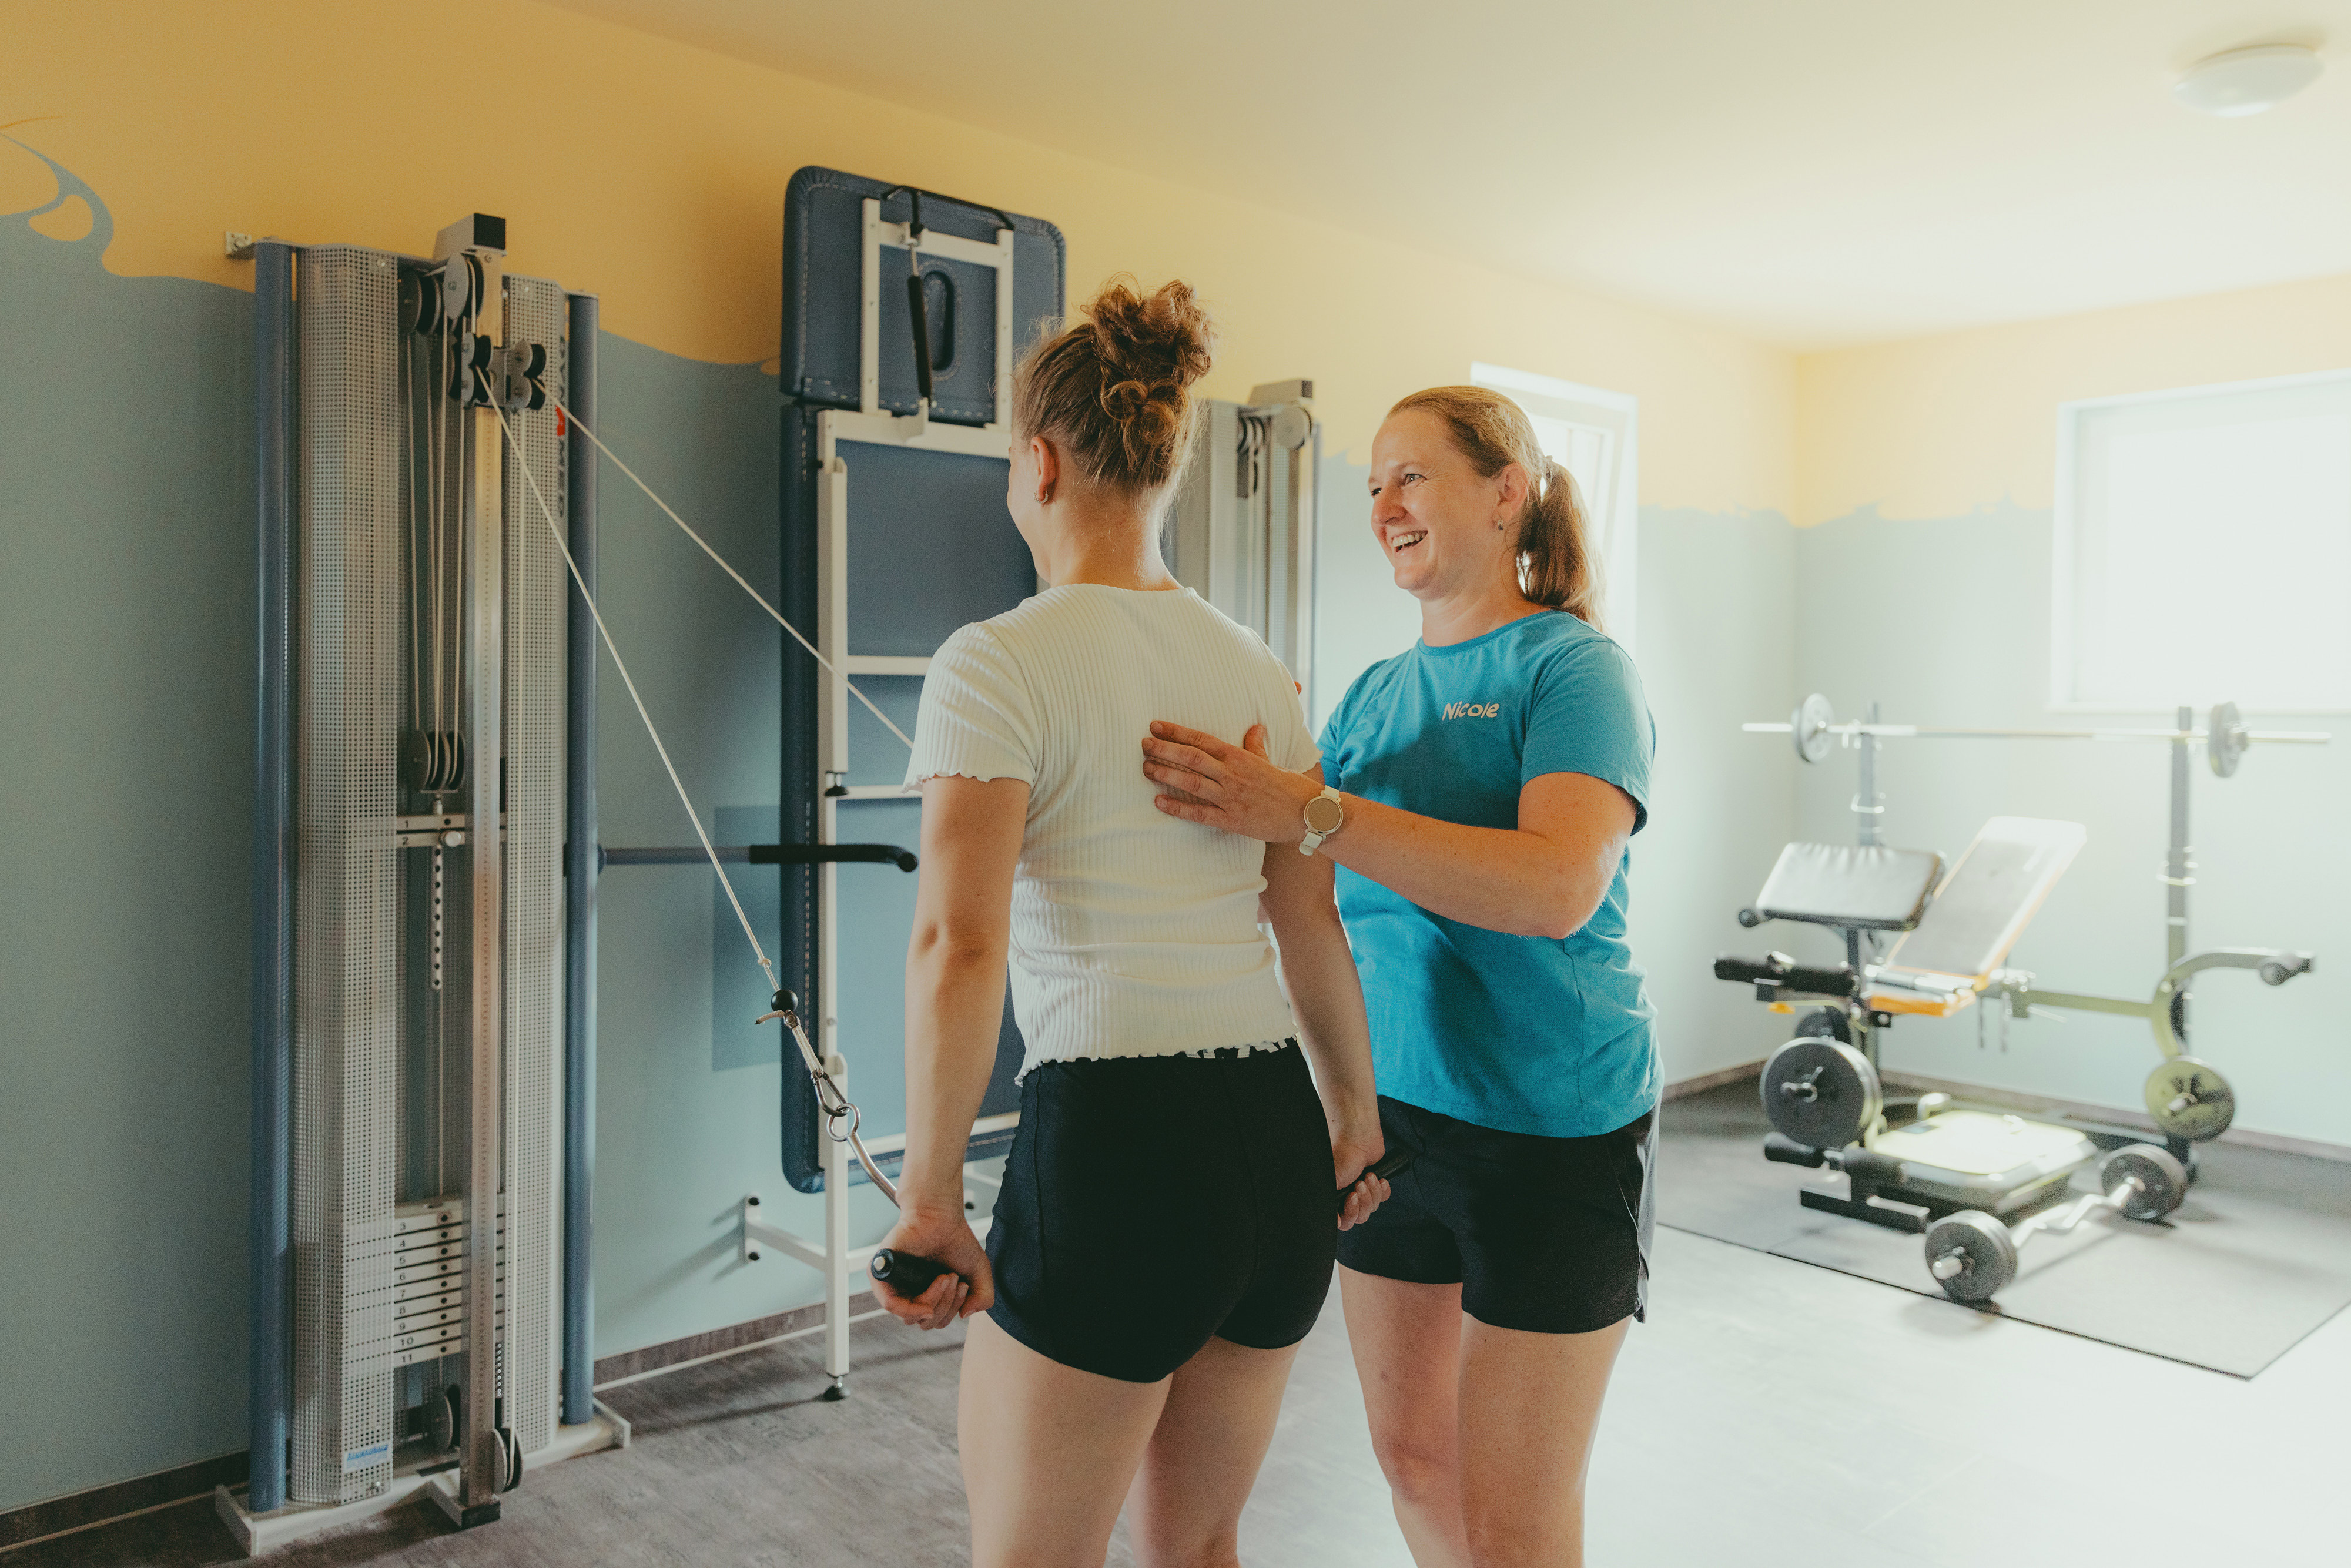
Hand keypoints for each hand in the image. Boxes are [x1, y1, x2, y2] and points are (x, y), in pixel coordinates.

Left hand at [871, 1210, 993, 1330]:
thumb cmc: (956, 1240)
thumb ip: (983, 1298)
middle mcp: (909, 1292)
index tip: (964, 1286)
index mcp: (927, 1295)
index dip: (953, 1310)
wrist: (940, 1215)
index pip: (936, 1321)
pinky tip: (927, 1298)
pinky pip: (891, 1305)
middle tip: (954, 1278)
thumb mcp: (979, 1273)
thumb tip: (964, 1315)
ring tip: (946, 1277)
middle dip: (947, 1305)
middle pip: (926, 1322)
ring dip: (935, 1302)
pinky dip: (912, 1308)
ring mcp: (894, 1285)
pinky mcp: (881, 1275)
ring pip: (911, 1317)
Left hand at [1141, 721, 1321, 842]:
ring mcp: (1231, 798)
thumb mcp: (1272, 761)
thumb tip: (1255, 726)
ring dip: (1166, 774)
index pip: (1203, 739)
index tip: (1156, 725)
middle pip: (1192, 758)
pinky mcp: (1231, 820)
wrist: (1308, 813)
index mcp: (1240, 757)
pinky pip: (1199, 814)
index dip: (1177, 732)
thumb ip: (1257, 746)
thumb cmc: (1290, 787)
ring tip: (1145, 768)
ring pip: (1192, 783)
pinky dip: (1178, 808)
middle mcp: (1232, 775)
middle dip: (1165, 749)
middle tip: (1143, 744)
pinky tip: (1159, 802)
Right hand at [1334, 1127, 1390, 1231]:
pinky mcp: (1376, 1184)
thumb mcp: (1329, 1182)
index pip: (1343, 1222)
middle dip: (1362, 1202)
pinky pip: (1383, 1197)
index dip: (1348, 1216)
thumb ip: (1328, 1205)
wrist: (1357, 1138)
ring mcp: (1362, 1191)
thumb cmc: (1340, 1156)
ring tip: (1367, 1176)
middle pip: (1360, 1216)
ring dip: (1372, 1192)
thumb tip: (1332, 1222)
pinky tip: (1378, 1177)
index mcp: (1335, 1198)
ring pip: (1372, 1207)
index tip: (1350, 1200)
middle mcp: (1347, 1197)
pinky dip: (1383, 1189)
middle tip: (1358, 1185)